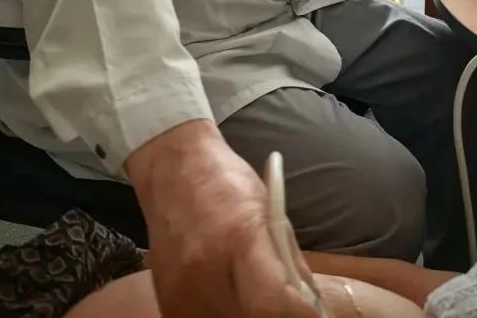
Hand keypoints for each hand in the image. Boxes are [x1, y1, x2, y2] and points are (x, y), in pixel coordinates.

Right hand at [127, 121, 318, 317]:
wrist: (173, 172)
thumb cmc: (228, 184)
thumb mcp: (270, 212)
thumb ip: (289, 264)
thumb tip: (310, 305)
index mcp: (241, 239)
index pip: (272, 301)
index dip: (297, 312)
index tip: (310, 311)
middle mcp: (206, 271)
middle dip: (275, 314)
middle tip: (282, 302)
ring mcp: (180, 292)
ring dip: (247, 315)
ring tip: (252, 293)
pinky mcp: (165, 303)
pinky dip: (224, 314)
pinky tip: (228, 296)